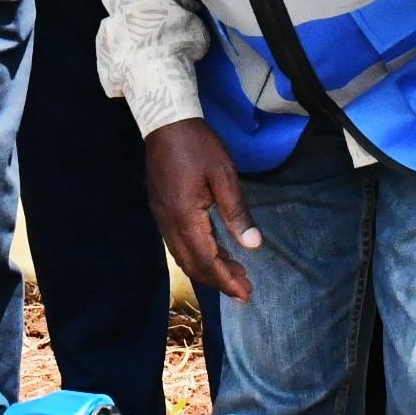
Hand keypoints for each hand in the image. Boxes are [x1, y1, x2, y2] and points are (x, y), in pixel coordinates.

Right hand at [143, 118, 260, 300]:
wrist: (165, 121)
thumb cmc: (199, 145)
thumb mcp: (224, 175)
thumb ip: (237, 212)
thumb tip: (253, 245)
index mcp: (185, 216)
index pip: (206, 259)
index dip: (226, 279)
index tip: (246, 293)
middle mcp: (169, 223)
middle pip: (193, 264)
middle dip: (219, 280)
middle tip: (244, 289)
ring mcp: (162, 217)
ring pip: (183, 256)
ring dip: (208, 269)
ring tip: (234, 275)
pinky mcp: (161, 209)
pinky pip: (177, 243)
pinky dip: (197, 255)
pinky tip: (213, 252)